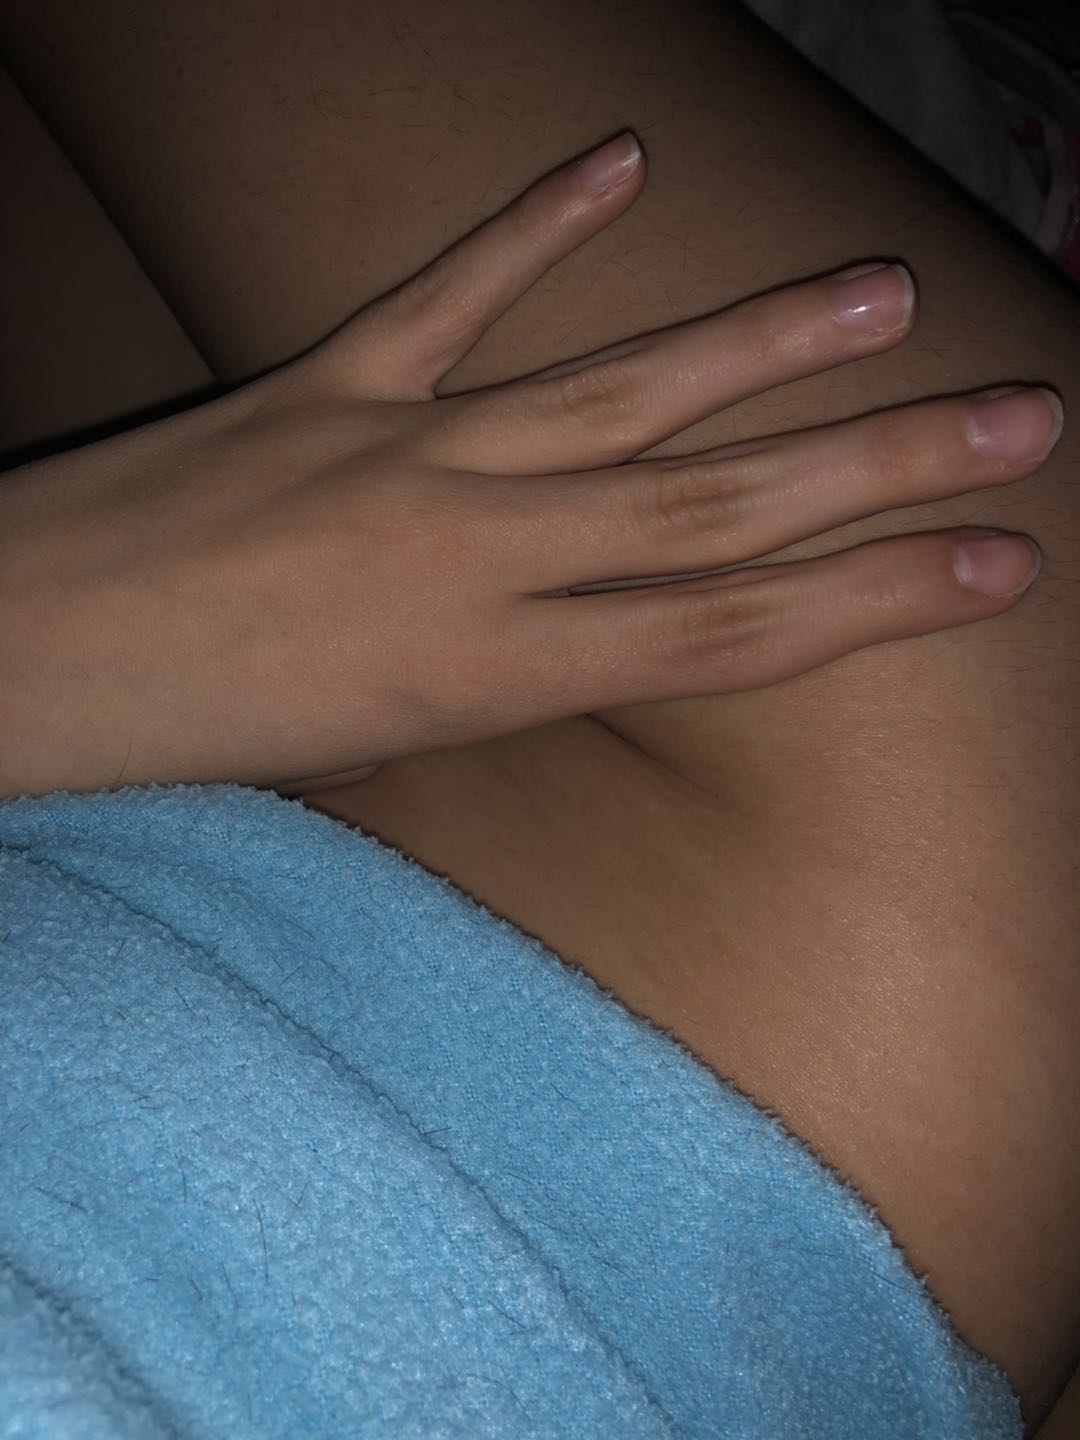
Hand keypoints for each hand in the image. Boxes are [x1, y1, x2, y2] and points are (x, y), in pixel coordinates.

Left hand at [0, 132, 1058, 799]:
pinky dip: (536, 227)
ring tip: (885, 296)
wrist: (29, 660)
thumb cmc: (202, 730)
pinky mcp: (324, 381)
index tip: (1000, 568)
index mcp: (490, 674)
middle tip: (1019, 421)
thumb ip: (501, 674)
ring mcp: (403, 453)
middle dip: (881, 467)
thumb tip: (594, 623)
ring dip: (759, 343)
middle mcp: (473, 556)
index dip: (877, 601)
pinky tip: (625, 161)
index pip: (726, 633)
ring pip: (618, 394)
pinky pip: (449, 294)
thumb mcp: (378, 742)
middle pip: (715, 506)